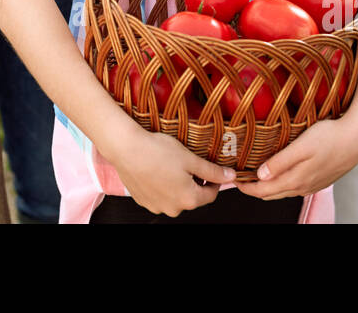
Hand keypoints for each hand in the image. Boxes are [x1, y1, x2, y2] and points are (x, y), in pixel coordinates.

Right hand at [105, 126, 235, 216]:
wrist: (126, 149)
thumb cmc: (158, 151)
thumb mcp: (191, 158)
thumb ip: (212, 171)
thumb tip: (231, 177)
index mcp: (189, 199)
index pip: (211, 195)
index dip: (213, 180)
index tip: (210, 168)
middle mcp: (173, 209)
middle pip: (192, 197)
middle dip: (194, 182)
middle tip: (188, 162)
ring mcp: (156, 207)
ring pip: (175, 196)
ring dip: (177, 184)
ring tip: (170, 165)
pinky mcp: (143, 201)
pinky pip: (159, 196)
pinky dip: (162, 185)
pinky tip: (157, 169)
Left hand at [235, 111, 357, 200]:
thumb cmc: (330, 136)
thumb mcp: (302, 146)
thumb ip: (280, 162)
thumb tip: (261, 176)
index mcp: (296, 180)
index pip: (264, 191)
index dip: (246, 188)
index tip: (233, 180)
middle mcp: (303, 187)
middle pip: (272, 194)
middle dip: (255, 188)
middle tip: (240, 177)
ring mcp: (313, 184)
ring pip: (284, 190)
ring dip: (269, 185)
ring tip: (256, 173)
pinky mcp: (321, 179)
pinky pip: (296, 185)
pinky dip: (283, 182)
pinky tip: (280, 171)